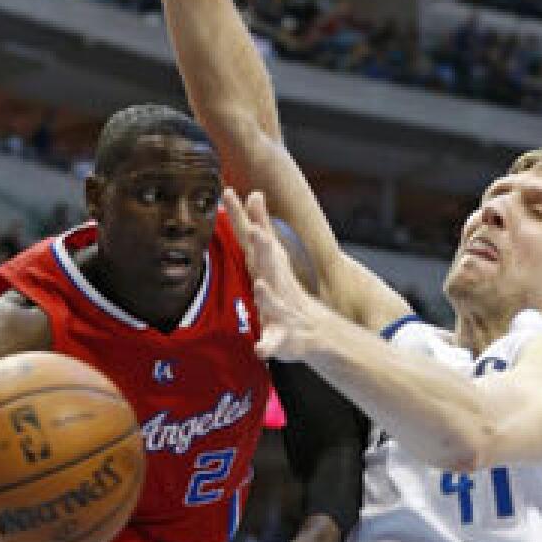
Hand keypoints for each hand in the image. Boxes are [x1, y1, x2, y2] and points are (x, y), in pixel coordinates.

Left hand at [224, 188, 322, 361]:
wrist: (311, 331)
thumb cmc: (284, 290)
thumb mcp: (272, 256)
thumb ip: (261, 225)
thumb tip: (254, 192)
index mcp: (270, 266)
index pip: (253, 238)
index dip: (241, 216)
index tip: (230, 194)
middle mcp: (277, 284)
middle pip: (270, 264)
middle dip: (264, 248)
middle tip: (256, 232)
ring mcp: (280, 310)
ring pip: (274, 302)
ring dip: (267, 295)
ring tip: (261, 286)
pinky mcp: (281, 337)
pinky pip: (273, 342)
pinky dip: (267, 345)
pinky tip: (260, 349)